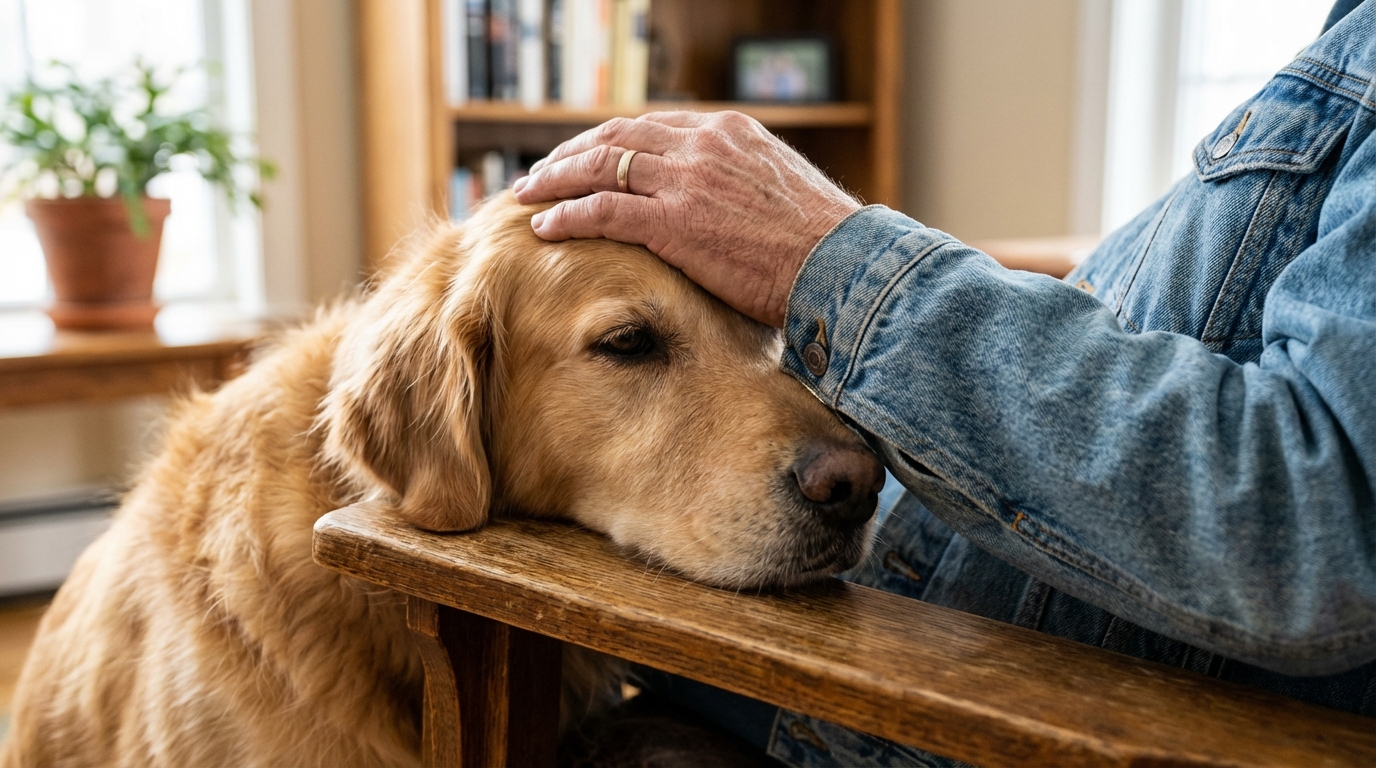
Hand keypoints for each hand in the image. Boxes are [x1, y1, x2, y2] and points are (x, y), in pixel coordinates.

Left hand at [512, 111, 860, 326]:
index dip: (609, 141)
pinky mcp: (675, 221)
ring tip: (527, 195)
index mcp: (728, 131)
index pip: (651, 125)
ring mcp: (686, 180)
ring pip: (600, 167)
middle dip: (571, 154)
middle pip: (616, 137)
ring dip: (556, 181)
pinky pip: (604, 211)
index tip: (584, 156)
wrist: (841, 265)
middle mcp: (702, 144)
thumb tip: (722, 204)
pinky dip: (568, 216)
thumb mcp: (779, 190)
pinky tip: (544, 228)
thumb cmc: (820, 243)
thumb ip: (739, 183)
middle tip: (540, 172)